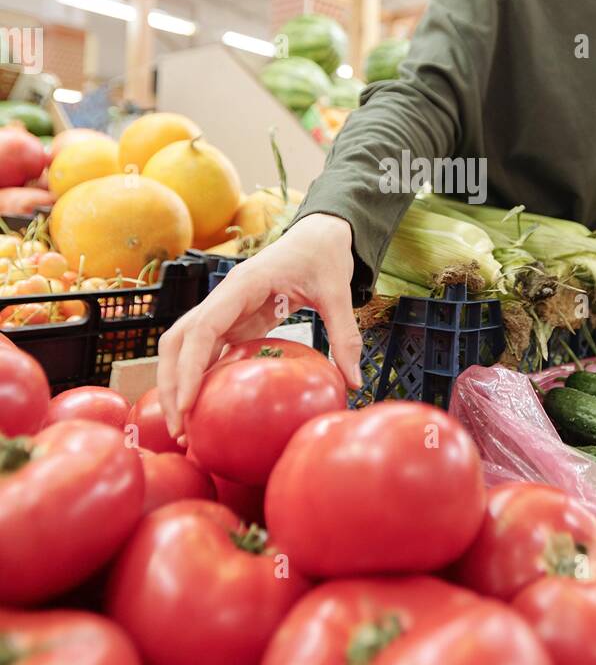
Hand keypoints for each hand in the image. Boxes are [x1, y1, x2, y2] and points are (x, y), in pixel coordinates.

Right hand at [157, 213, 361, 437]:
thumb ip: (344, 334)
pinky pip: (207, 351)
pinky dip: (199, 378)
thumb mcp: (338, 292)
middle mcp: (224, 298)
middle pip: (179, 341)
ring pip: (185, 347)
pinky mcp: (234, 322)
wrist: (320, 235)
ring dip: (178, 384)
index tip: (186, 404)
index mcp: (242, 285)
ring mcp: (225, 310)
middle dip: (171, 384)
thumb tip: (355, 382)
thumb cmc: (323, 256)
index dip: (189, 367)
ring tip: (186, 428)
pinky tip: (205, 409)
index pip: (202, 328)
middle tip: (180, 429)